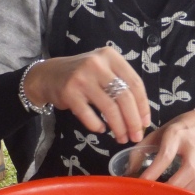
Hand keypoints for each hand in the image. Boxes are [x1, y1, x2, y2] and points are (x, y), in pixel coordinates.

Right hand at [23, 48, 150, 143]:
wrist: (48, 75)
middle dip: (133, 121)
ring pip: (109, 108)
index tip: (146, 123)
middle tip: (136, 136)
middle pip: (124, 97)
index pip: (135, 83)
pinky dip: (97, 126)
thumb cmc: (83, 75)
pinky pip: (89, 115)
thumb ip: (121, 84)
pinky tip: (102, 130)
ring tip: (122, 138)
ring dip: (118, 127)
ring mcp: (82, 78)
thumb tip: (141, 115)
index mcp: (111, 56)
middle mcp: (97, 64)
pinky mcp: (69, 92)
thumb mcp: (104, 70)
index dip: (143, 106)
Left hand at [138, 109, 194, 194]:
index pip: (166, 155)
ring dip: (184, 194)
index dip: (154, 171)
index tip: (142, 183)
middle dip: (172, 187)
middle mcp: (194, 145)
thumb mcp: (160, 132)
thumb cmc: (181, 129)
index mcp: (177, 134)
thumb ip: (143, 149)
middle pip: (187, 171)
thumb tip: (129, 172)